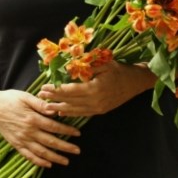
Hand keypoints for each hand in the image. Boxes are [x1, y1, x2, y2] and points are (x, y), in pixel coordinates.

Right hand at [0, 88, 81, 167]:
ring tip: (66, 161)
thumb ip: (40, 104)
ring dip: (55, 158)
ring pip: (41, 152)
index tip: (78, 134)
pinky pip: (28, 156)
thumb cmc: (10, 99)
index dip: (67, 131)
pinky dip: (39, 162)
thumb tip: (55, 110)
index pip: (54, 127)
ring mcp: (21, 140)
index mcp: (32, 119)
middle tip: (77, 151)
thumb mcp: (26, 97)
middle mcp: (28, 132)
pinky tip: (48, 164)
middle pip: (50, 142)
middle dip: (65, 147)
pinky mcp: (15, 144)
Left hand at [37, 62, 154, 116]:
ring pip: (74, 110)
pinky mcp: (100, 111)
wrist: (136, 82)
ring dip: (60, 108)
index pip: (70, 90)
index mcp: (94, 88)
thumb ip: (86, 66)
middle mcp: (94, 101)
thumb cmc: (120, 70)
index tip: (44, 87)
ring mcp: (98, 108)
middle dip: (54, 99)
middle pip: (69, 101)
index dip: (56, 89)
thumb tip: (69, 67)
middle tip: (40, 97)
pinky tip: (62, 111)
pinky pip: (82, 113)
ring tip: (47, 107)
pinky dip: (71, 113)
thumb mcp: (104, 63)